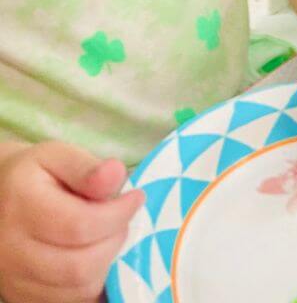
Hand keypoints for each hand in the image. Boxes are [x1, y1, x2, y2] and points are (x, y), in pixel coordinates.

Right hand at [0, 142, 143, 302]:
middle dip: (115, 240)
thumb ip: (87, 168)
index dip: (118, 213)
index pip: (80, 225)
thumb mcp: (57, 156)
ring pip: (76, 288)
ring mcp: (14, 279)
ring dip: (106, 261)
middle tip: (122, 217)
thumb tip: (117, 174)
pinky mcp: (21, 296)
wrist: (0, 198)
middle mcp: (11, 250)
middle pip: (79, 265)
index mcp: (22, 206)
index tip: (136, 196)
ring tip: (108, 233)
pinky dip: (91, 281)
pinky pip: (68, 301)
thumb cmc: (35, 174)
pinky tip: (95, 254)